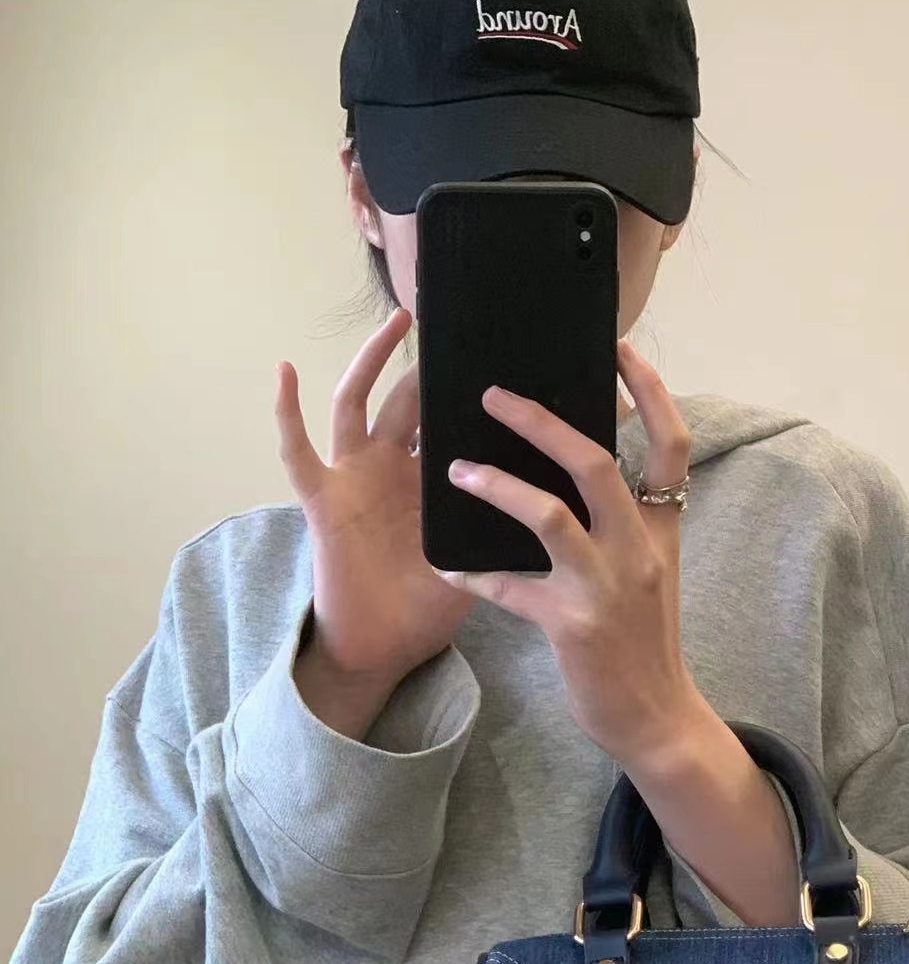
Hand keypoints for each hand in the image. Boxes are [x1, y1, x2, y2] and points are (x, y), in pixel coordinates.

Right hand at [274, 306, 476, 690]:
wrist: (383, 648)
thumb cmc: (428, 607)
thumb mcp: (478, 553)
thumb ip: (508, 520)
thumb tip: (570, 491)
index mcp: (430, 479)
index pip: (451, 419)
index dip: (471, 389)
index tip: (502, 350)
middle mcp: (391, 467)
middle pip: (410, 399)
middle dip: (431, 359)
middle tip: (457, 315)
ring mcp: (354, 477)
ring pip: (358, 402)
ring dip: (373, 359)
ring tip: (398, 319)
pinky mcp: (323, 499)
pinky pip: (297, 450)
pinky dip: (285, 412)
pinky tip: (283, 372)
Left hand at [432, 341, 703, 769]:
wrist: (657, 717)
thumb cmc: (644, 641)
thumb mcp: (651, 571)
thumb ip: (627, 521)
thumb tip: (581, 464)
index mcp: (659, 528)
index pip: (671, 444)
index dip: (651, 391)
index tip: (621, 348)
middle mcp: (638, 549)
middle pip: (596, 462)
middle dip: (540, 422)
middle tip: (492, 395)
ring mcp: (606, 587)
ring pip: (549, 515)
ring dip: (496, 486)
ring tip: (453, 470)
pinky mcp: (572, 626)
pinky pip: (510, 587)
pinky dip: (474, 575)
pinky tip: (447, 568)